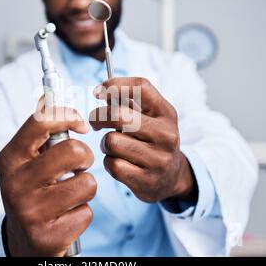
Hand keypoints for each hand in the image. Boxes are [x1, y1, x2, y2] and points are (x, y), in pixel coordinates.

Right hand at [0, 106, 95, 256]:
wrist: (23, 240)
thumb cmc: (31, 191)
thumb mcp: (26, 160)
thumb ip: (39, 131)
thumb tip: (48, 94)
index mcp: (10, 158)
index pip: (41, 121)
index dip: (68, 116)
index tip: (81, 124)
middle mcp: (15, 183)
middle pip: (73, 151)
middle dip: (85, 156)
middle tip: (78, 165)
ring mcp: (29, 211)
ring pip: (86, 183)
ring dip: (85, 188)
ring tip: (70, 194)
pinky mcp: (46, 236)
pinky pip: (86, 213)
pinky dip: (82, 213)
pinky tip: (66, 216)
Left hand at [89, 77, 196, 203]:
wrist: (171, 176)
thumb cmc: (151, 140)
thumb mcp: (149, 117)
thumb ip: (128, 101)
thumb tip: (101, 90)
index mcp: (167, 113)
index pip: (141, 87)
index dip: (114, 85)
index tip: (98, 91)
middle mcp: (166, 134)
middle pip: (119, 115)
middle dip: (99, 117)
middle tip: (94, 122)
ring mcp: (159, 159)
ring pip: (112, 141)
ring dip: (105, 143)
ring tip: (113, 146)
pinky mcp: (147, 180)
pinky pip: (113, 164)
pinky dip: (109, 162)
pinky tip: (117, 162)